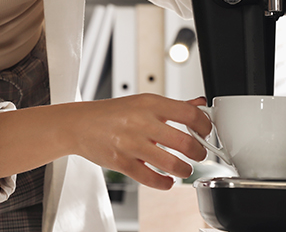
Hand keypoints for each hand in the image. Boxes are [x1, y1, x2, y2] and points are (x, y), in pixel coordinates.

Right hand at [69, 94, 211, 189]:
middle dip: (199, 153)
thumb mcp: (142, 102)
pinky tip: (167, 180)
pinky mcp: (122, 162)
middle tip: (198, 154)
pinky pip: (152, 179)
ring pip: (172, 164)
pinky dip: (165, 183)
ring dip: (185, 170)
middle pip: (185, 142)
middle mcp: (141, 122)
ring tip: (184, 168)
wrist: (79, 124)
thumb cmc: (111, 114)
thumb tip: (199, 104)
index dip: (205, 125)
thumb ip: (173, 105)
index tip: (206, 132)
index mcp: (149, 103)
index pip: (189, 114)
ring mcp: (131, 144)